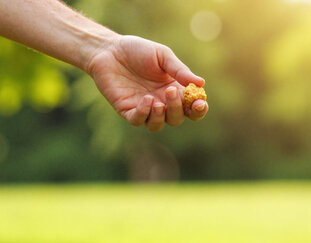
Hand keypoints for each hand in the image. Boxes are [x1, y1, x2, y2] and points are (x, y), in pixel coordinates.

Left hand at [85, 35, 207, 130]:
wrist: (109, 49)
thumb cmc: (137, 50)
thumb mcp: (162, 56)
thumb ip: (180, 70)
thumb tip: (201, 83)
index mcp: (174, 90)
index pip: (191, 108)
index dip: (198, 110)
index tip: (200, 103)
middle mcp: (161, 102)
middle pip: (176, 118)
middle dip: (177, 109)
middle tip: (171, 91)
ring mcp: (144, 107)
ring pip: (158, 124)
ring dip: (161, 116)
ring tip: (157, 101)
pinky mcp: (127, 109)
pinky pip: (139, 120)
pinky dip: (144, 114)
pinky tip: (146, 99)